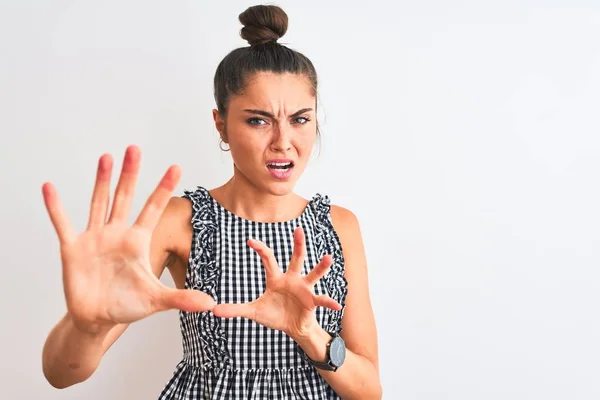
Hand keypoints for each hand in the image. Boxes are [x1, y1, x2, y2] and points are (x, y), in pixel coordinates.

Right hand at [42, 145, 214, 333]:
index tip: (176, 167)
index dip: (163, 188)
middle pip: (125, 197)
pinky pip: (63, 224)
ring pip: (99, 203)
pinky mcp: (73, 248)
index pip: (153, 209)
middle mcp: (116, 234)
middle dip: (130, 174)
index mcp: (137, 241)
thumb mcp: (156, 300)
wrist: (97, 320)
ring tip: (106, 157)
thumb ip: (182, 298)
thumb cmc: (126, 306)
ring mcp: (94, 238)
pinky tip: (49, 187)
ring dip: (101, 181)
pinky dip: (55, 207)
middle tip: (135, 149)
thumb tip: (210, 304)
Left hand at [212, 227, 340, 339]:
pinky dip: (329, 301)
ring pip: (313, 273)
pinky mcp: (312, 301)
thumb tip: (213, 310)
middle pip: (296, 258)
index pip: (268, 259)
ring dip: (321, 266)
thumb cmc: (275, 315)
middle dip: (298, 244)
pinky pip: (321, 299)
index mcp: (276, 278)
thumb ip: (235, 309)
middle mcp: (292, 279)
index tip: (250, 241)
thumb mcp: (254, 312)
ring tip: (328, 258)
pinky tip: (337, 304)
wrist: (293, 328)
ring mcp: (304, 288)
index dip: (260, 249)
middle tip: (299, 230)